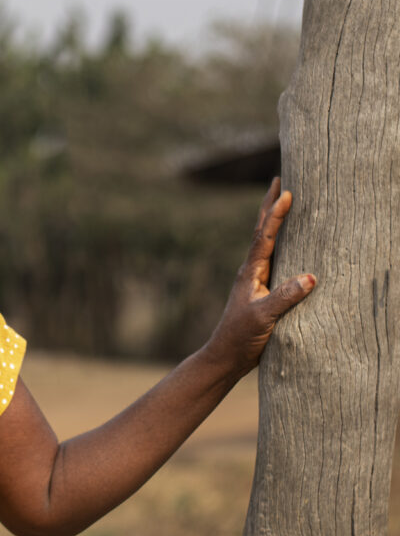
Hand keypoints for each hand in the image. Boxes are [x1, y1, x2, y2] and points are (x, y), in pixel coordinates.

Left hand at [203, 177, 315, 376]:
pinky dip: (280, 242)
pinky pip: (273, 258)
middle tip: (279, 179)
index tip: (286, 192)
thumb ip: (284, 297)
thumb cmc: (240, 337)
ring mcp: (255, 279)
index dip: (275, 214)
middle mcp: (251, 271)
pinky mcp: (261, 290)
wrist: (225, 356)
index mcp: (250, 272)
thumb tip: (310, 277)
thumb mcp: (263, 317)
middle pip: (261, 231)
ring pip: (266, 242)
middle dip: (269, 205)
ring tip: (283, 201)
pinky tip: (288, 243)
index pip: (265, 236)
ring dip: (274, 220)